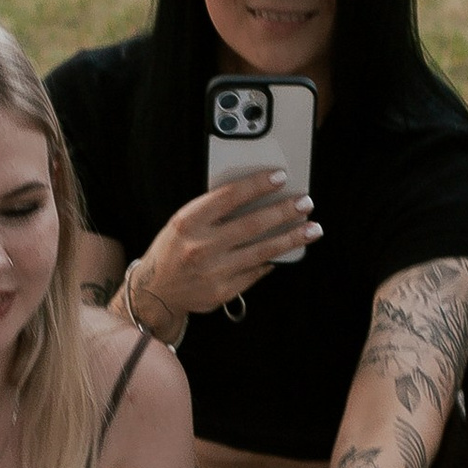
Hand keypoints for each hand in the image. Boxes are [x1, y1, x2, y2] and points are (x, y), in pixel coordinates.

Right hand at [132, 173, 319, 329]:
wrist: (156, 290)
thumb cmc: (175, 248)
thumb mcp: (184, 222)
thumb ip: (213, 210)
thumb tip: (257, 197)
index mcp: (188, 221)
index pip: (229, 196)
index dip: (257, 185)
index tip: (280, 177)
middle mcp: (200, 246)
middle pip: (252, 224)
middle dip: (284, 212)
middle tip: (306, 203)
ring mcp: (213, 271)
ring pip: (261, 251)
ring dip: (291, 238)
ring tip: (312, 229)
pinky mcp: (223, 291)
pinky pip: (256, 271)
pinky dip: (272, 260)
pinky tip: (287, 251)